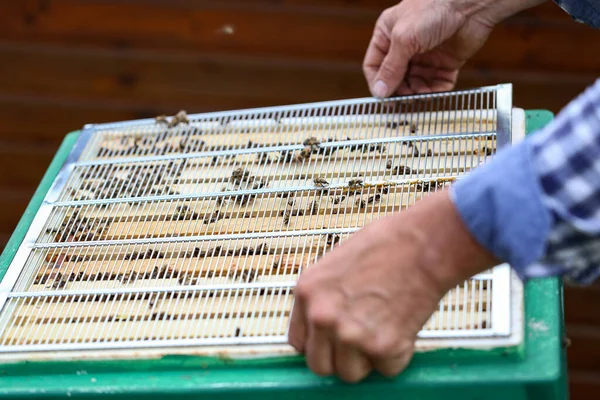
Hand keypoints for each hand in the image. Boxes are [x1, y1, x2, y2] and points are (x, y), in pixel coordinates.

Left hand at [288, 190, 497, 382]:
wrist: (423, 244)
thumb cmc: (387, 245)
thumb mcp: (336, 264)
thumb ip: (324, 297)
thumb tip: (325, 326)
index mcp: (307, 292)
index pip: (299, 342)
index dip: (319, 344)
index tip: (332, 343)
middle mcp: (322, 316)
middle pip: (319, 366)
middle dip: (339, 358)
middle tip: (360, 342)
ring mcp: (350, 334)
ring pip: (351, 374)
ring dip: (368, 360)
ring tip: (384, 330)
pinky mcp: (382, 347)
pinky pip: (387, 369)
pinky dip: (398, 356)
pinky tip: (403, 326)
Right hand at [363, 0, 545, 96]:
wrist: (469, 4)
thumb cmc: (433, 7)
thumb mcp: (404, 39)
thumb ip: (391, 68)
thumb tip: (380, 91)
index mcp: (388, 35)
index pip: (374, 65)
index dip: (377, 82)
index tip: (383, 97)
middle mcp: (405, 47)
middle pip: (395, 79)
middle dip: (399, 90)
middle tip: (404, 99)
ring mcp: (425, 57)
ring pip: (415, 85)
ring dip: (417, 93)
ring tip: (420, 96)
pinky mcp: (444, 63)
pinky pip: (436, 84)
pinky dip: (435, 92)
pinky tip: (435, 93)